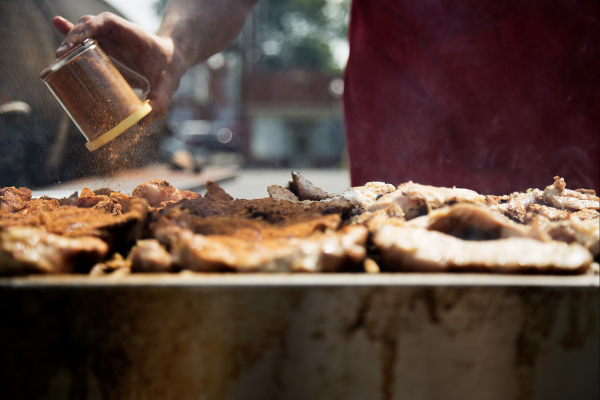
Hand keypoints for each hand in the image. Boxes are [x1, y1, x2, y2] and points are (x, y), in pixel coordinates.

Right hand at [53, 13, 185, 122]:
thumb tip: (141, 124)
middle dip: (75, 36)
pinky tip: (57, 25)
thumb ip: (159, 103)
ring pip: (84, 31)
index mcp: (133, 35)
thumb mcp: (167, 87)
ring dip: (70, 38)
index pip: (108, 22)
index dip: (92, 27)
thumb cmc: (168, 72)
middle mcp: (118, 34)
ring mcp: (109, 39)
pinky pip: (84, 39)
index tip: (80, 39)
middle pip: (91, 25)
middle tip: (64, 53)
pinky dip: (70, 36)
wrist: (171, 63)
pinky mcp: (104, 47)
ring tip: (61, 54)